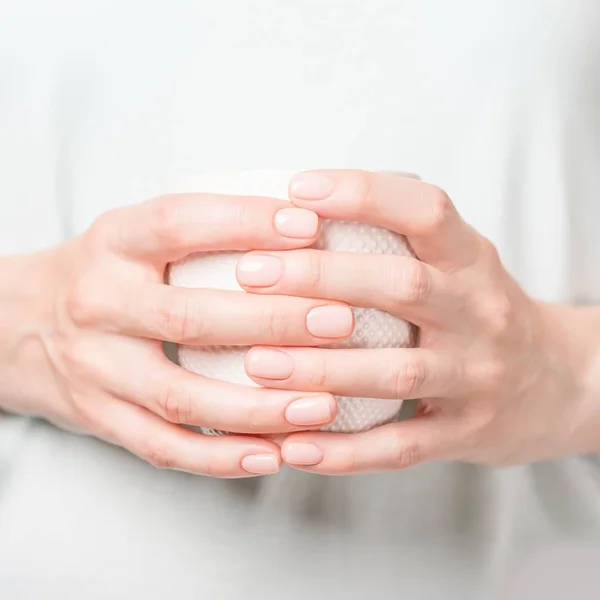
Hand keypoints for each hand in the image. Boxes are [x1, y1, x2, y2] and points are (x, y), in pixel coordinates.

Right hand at [0, 192, 352, 476]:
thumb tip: (298, 225)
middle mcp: (100, 304)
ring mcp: (97, 369)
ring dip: (259, 407)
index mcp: (113, 243)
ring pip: (183, 397)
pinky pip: (166, 447)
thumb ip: (200, 228)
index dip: (245, 222)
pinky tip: (274, 454)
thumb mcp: (134, 233)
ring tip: (323, 405)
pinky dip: (223, 458)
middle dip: (273, 322)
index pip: (180, 223)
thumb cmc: (102, 273)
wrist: (13, 323)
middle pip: (191, 317)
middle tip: (340, 321)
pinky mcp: (100, 418)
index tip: (309, 226)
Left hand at [238, 170, 599, 473]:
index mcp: (471, 260)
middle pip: (401, 286)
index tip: (300, 189)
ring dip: (322, 368)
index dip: (363, 193)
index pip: (425, 211)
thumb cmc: (481, 312)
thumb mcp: (459, 264)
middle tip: (251, 274)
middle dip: (321, 278)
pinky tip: (293, 447)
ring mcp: (477, 376)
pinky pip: (402, 446)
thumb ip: (400, 242)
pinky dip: (345, 451)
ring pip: (397, 371)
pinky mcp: (468, 432)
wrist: (559, 382)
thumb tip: (301, 216)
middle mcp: (480, 312)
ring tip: (257, 364)